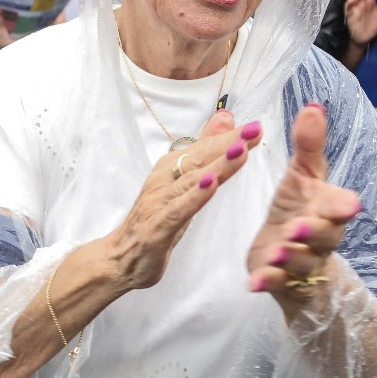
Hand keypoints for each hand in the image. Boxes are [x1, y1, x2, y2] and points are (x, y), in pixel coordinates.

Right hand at [104, 112, 260, 290]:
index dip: (230, 137)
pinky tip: (212, 185)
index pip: (204, 148)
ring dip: (217, 165)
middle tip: (254, 130)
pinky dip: (195, 197)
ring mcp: (159, 203)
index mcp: (170, 169)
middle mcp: (164, 180)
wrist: (120, 258)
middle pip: (199, 159)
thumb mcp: (181, 182)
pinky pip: (178, 210)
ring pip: (192, 181)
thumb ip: (204, 149)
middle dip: (228, 144)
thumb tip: (226, 118)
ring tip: (240, 151)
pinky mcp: (157, 228)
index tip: (256, 126)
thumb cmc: (154, 219)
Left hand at [246, 105, 361, 315]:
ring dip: (290, 257)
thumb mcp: (303, 176)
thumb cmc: (299, 209)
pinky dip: (268, 281)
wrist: (290, 258)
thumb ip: (308, 145)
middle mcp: (319, 237)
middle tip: (299, 227)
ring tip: (276, 252)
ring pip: (301, 262)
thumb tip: (314, 106)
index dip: (342, 206)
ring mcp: (302, 262)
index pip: (338, 206)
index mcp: (326, 208)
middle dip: (314, 232)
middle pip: (325, 237)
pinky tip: (254, 282)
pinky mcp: (281, 281)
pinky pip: (277, 283)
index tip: (349, 204)